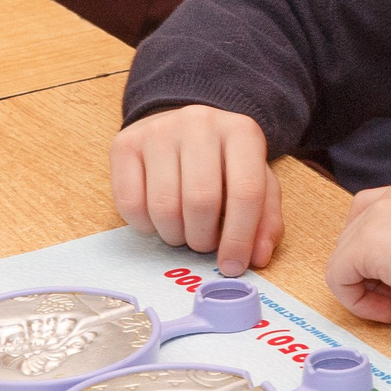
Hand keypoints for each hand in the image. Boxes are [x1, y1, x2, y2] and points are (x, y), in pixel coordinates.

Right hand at [109, 104, 281, 277]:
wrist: (180, 128)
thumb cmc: (222, 164)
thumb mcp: (256, 183)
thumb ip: (265, 220)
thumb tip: (258, 257)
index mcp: (242, 132)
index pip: (247, 191)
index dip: (240, 238)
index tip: (233, 266)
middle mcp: (200, 124)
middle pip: (201, 201)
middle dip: (202, 239)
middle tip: (203, 244)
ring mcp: (159, 130)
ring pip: (164, 206)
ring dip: (174, 235)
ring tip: (183, 229)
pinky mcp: (125, 144)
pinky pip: (130, 204)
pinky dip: (145, 225)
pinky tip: (157, 217)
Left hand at [324, 179, 390, 323]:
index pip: (380, 218)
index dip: (385, 257)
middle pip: (357, 234)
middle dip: (374, 272)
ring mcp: (379, 213)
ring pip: (346, 255)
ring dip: (367, 286)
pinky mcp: (365, 241)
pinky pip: (339, 275)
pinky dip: (356, 300)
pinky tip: (388, 313)